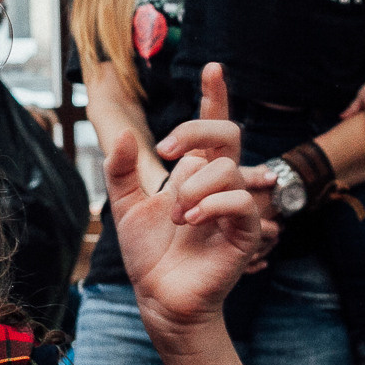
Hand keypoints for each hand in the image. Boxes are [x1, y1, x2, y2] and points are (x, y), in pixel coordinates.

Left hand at [109, 64, 263, 341]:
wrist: (159, 296)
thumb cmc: (149, 253)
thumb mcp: (124, 205)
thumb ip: (119, 169)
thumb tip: (122, 134)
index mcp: (194, 171)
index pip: (211, 126)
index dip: (215, 96)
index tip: (212, 68)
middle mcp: (219, 182)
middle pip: (227, 133)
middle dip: (195, 132)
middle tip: (165, 153)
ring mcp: (235, 205)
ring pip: (226, 168)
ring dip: (192, 187)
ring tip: (176, 216)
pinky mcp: (245, 231)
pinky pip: (238, 200)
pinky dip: (211, 205)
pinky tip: (190, 222)